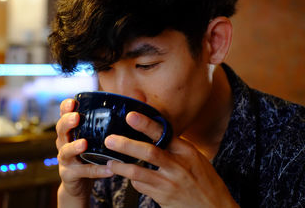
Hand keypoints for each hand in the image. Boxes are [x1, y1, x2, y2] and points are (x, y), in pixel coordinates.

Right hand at [56, 99, 113, 203]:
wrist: (78, 185)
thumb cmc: (89, 157)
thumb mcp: (93, 141)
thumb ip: (103, 128)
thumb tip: (133, 111)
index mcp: (70, 131)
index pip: (63, 115)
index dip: (65, 108)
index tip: (73, 102)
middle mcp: (64, 143)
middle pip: (60, 129)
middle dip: (67, 122)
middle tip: (76, 117)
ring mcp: (65, 160)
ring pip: (65, 151)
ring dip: (74, 146)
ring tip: (84, 143)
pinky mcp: (70, 175)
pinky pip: (83, 172)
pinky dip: (96, 171)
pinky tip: (109, 170)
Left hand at [104, 112, 238, 207]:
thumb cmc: (204, 180)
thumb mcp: (195, 158)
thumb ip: (175, 147)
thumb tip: (152, 131)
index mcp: (187, 152)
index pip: (164, 134)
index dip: (146, 124)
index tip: (131, 116)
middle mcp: (178, 166)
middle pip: (148, 152)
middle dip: (126, 145)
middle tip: (110, 140)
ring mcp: (170, 183)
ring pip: (138, 173)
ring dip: (121, 167)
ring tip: (110, 162)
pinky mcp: (163, 198)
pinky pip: (141, 187)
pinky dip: (133, 180)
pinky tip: (130, 177)